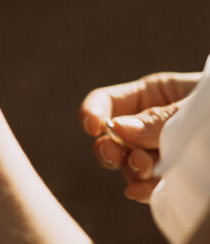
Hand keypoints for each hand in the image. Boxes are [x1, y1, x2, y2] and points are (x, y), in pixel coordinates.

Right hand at [79, 71, 200, 201]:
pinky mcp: (171, 176)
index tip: (92, 127)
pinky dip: (140, 189)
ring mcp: (159, 151)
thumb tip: (117, 129)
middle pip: (110, 136)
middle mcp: (148, 124)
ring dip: (128, 168)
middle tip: (115, 154)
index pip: (106, 102)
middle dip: (108, 146)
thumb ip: (158, 120)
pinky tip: (141, 190)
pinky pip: (146, 185)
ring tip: (146, 168)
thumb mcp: (193, 105)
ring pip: (126, 163)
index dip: (92, 113)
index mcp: (151, 95)